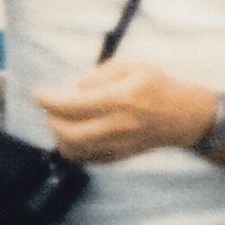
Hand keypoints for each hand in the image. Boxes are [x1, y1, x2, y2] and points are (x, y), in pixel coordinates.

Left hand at [33, 58, 211, 163]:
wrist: (186, 116)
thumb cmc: (158, 85)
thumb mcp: (133, 66)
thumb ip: (100, 74)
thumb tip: (73, 89)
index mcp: (122, 98)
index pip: (73, 104)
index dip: (49, 100)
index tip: (38, 94)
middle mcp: (119, 124)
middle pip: (69, 133)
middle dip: (52, 120)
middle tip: (52, 109)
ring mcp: (120, 144)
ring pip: (75, 150)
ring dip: (60, 136)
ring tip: (63, 121)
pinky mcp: (121, 156)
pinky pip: (87, 159)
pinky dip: (74, 148)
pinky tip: (76, 134)